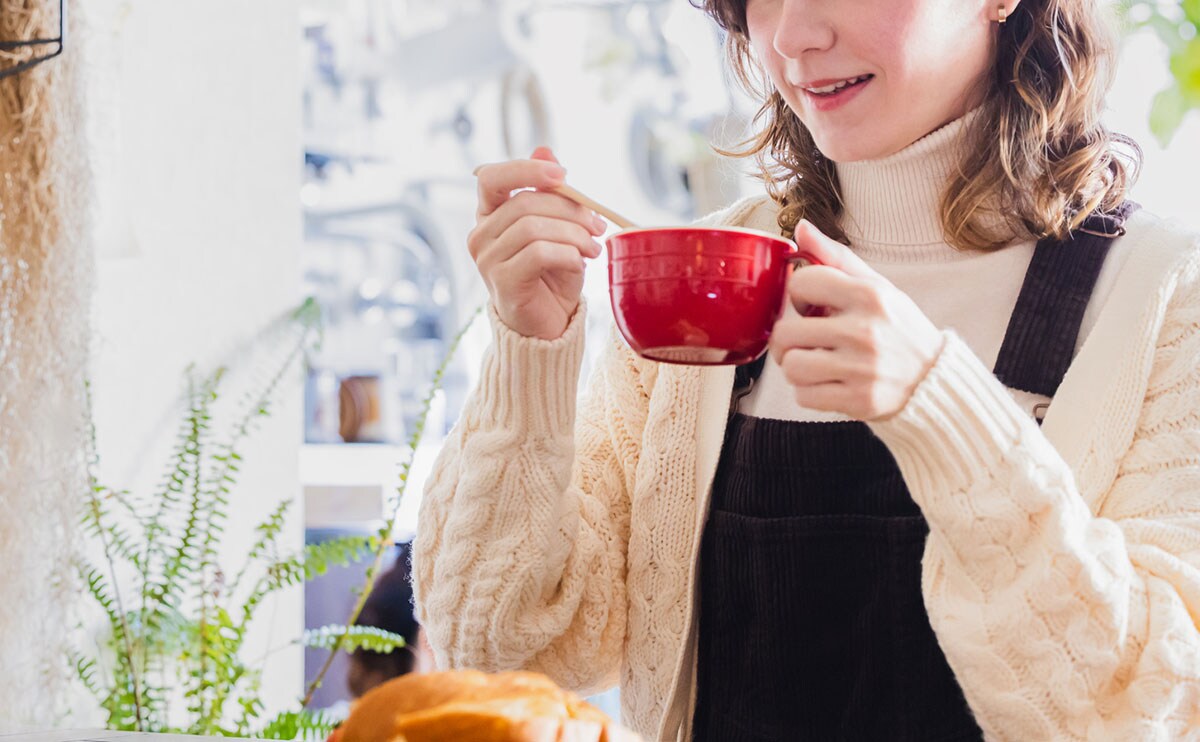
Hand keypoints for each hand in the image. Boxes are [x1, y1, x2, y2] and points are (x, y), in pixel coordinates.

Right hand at [470, 147, 606, 339]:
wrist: (549, 325)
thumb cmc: (552, 274)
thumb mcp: (558, 227)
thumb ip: (550, 192)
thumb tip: (545, 149)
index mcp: (490, 215)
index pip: (491, 177)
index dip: (526, 169)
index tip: (563, 175)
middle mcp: (480, 235)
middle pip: (524, 203)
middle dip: (570, 210)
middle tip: (598, 226)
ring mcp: (487, 261)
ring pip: (533, 228)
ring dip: (574, 235)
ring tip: (594, 249)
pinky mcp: (502, 283)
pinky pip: (539, 254)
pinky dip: (568, 254)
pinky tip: (580, 264)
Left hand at [768, 220, 945, 420]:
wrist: (933, 378)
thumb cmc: (897, 328)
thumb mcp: (875, 286)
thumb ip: (835, 258)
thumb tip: (801, 227)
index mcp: (869, 295)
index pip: (800, 284)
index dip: (797, 296)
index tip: (810, 306)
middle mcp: (865, 331)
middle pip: (785, 332)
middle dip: (788, 337)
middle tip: (805, 340)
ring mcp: (862, 369)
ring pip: (790, 366)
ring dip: (795, 366)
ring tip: (815, 362)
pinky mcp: (858, 400)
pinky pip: (803, 396)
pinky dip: (807, 391)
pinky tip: (827, 382)